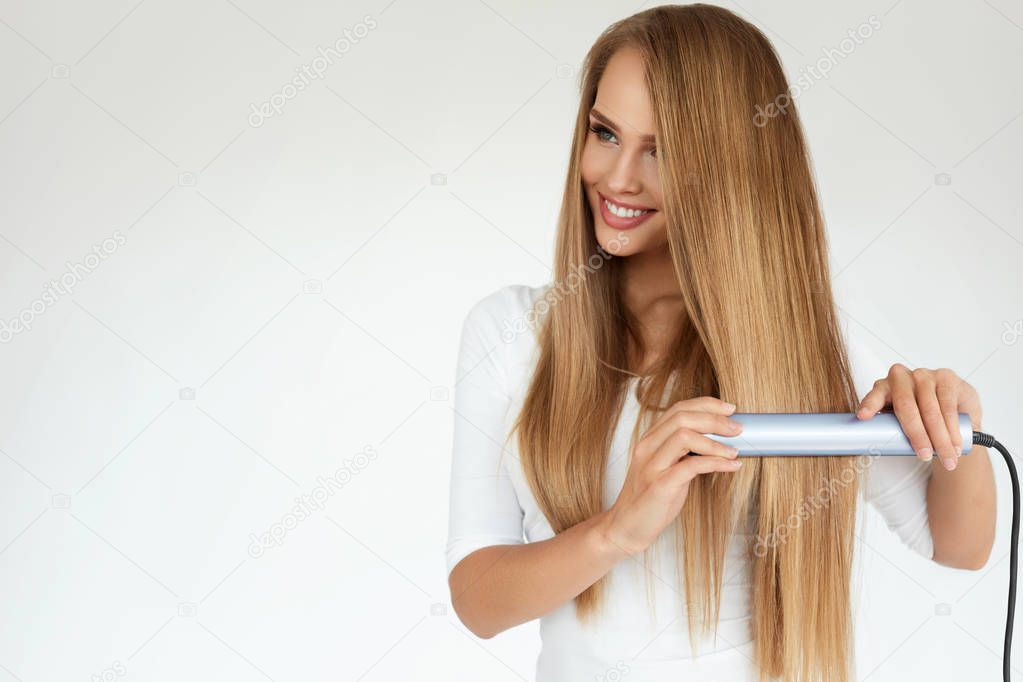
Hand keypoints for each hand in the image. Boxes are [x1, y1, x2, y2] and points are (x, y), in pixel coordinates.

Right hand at [598, 397, 743, 557]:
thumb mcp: (666, 467)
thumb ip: (684, 452)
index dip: (707, 405)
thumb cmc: (650, 498)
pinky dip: (716, 462)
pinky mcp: (660, 485)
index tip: (730, 409)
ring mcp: (652, 466)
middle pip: (683, 418)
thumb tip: (719, 440)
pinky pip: (691, 466)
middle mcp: (648, 447)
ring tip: (734, 450)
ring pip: (684, 436)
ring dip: (716, 441)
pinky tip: (731, 466)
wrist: (626, 526)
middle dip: (715, 419)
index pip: (679, 409)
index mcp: (650, 439)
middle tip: (737, 429)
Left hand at [855, 364, 982, 470]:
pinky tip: (955, 443)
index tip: (863, 416)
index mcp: (882, 387)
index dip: (869, 405)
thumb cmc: (918, 417)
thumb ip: (887, 429)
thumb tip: (873, 452)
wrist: (952, 408)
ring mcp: (924, 375)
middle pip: (906, 406)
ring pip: (930, 410)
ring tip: (946, 457)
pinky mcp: (946, 378)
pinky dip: (952, 428)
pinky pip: (948, 405)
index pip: (874, 395)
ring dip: (940, 438)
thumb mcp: (898, 421)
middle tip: (924, 456)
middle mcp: (901, 377)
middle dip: (917, 435)